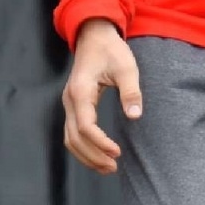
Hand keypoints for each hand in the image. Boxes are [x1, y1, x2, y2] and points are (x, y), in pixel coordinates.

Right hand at [62, 19, 141, 173]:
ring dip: (86, 155)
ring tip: (108, 167)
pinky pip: (73, 132)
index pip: (86, 126)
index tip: (118, 153)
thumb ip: (130, 92)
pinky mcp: (74, 105)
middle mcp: (70, 100)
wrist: (95, 37)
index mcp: (81, 92)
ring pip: (70, 138)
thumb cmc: (111, 50)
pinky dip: (83, 147)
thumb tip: (135, 115)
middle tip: (114, 168)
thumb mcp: (127, 68)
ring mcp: (69, 103)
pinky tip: (99, 154)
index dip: (100, 143)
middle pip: (74, 137)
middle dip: (93, 155)